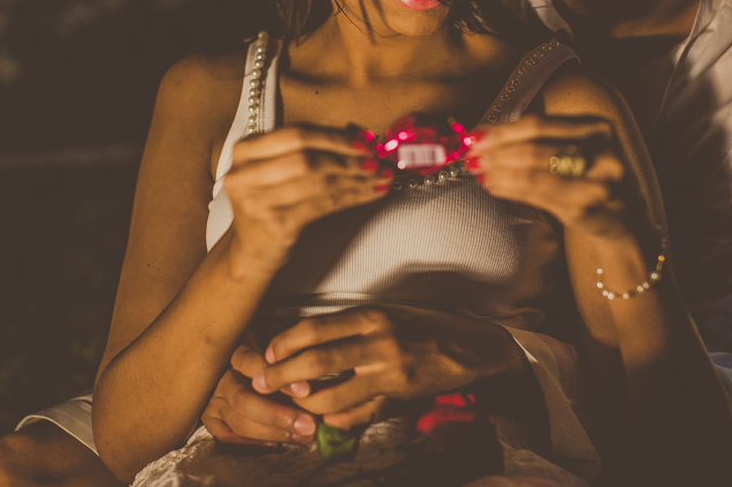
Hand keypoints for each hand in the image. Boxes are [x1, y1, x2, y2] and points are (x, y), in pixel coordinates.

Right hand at [201, 343, 318, 445]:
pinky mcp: (210, 418)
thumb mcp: (276, 342)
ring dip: (273, 432)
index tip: (305, 390)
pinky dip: (251, 443)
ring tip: (304, 436)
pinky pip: (227, 436)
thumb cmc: (268, 350)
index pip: (251, 363)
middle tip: (309, 424)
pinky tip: (277, 444)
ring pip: (239, 421)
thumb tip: (312, 378)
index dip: (278, 378)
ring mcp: (214, 399)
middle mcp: (221, 376)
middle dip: (278, 415)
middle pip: (244, 400)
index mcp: (235, 350)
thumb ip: (287, 354)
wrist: (239, 363)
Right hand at [225, 126, 392, 266]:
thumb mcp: (277, 170)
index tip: (363, 141)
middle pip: (307, 157)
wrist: (252, 249)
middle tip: (375, 160)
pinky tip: (370, 193)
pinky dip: (352, 197)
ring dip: (355, 178)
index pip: (296, 134)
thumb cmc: (271, 203)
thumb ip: (308, 150)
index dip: (333, 136)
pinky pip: (323, 205)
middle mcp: (244, 174)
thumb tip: (359, 138)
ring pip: (318, 182)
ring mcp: (257, 201)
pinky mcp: (275, 224)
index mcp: (244, 151)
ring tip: (380, 176)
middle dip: (347, 158)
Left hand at [250, 306, 522, 425]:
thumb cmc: (423, 325)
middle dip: (282, 375)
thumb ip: (350, 326)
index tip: (269, 353)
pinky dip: (338, 417)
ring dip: (305, 402)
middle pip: (316, 360)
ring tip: (291, 402)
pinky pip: (360, 412)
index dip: (285, 342)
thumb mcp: (386, 313)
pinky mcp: (399, 394)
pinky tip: (326, 417)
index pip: (315, 327)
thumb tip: (307, 336)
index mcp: (370, 315)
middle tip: (262, 383)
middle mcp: (377, 340)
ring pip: (333, 393)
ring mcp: (389, 370)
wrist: (470, 346)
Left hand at [464, 115, 632, 239]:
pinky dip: (508, 189)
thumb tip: (482, 137)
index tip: (472, 136)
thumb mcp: (573, 150)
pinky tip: (493, 186)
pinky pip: (536, 195)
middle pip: (533, 148)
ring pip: (532, 173)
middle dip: (495, 152)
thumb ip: (536, 139)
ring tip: (477, 171)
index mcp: (597, 128)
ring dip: (497, 171)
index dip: (501, 131)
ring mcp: (596, 182)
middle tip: (469, 157)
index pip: (539, 125)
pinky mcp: (584, 208)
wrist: (620, 219)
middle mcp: (602, 152)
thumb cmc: (586, 178)